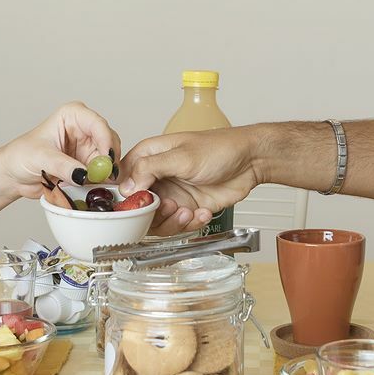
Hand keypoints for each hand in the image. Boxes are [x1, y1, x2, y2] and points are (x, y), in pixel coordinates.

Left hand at [0, 102, 123, 200]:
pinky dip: (102, 182)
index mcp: (72, 115)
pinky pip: (103, 174)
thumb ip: (63, 166)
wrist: (12, 175)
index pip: (97, 123)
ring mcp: (88, 148)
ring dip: (107, 173)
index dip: (106, 140)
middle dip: (110, 159)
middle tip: (106, 176)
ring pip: (109, 159)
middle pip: (109, 141)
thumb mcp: (41, 158)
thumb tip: (83, 174)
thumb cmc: (21, 156)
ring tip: (97, 184)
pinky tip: (96, 188)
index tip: (107, 159)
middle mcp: (84, 129)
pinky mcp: (88, 166)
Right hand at [119, 127, 261, 233]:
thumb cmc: (219, 148)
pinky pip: (178, 226)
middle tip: (169, 207)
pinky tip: (202, 213)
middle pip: (137, 207)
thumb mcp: (182, 156)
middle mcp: (157, 177)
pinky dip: (189, 224)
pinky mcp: (187, 208)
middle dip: (152, 214)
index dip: (127, 197)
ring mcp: (172, 194)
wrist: (250, 161)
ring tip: (187, 212)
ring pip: (156, 221)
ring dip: (172, 222)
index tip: (137, 205)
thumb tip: (127, 186)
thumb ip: (151, 169)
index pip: (123, 181)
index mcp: (149, 157)